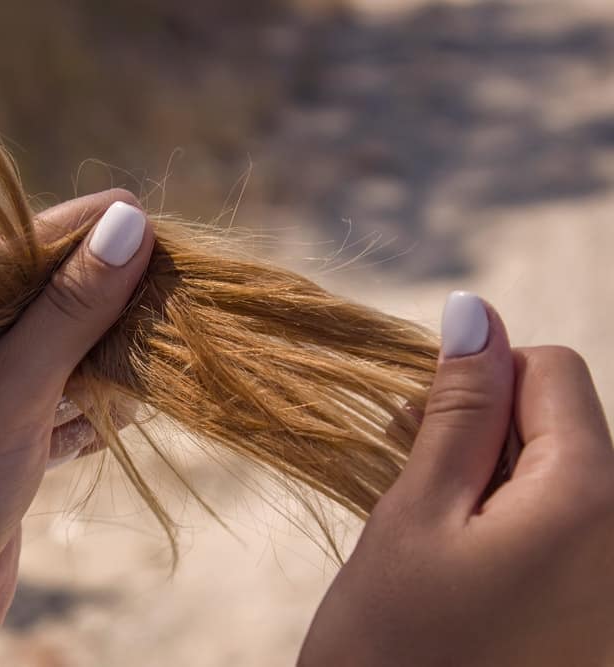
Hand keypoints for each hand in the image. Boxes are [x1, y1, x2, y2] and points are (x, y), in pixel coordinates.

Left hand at [0, 189, 153, 664]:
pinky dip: (98, 415)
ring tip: (148, 379)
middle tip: (173, 319)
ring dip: (116, 365)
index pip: (49, 240)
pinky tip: (113, 427)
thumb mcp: (15, 383)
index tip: (174, 247)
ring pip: (77, 354)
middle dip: (123, 306)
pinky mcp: (17, 439)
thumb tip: (130, 219)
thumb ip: (71, 306)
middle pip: (71, 297)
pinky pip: (73, 408)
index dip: (111, 236)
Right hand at [300, 292, 613, 665]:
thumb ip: (457, 410)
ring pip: (561, 480)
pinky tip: (459, 566)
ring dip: (490, 482)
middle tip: (410, 479)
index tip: (420, 426)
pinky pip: (566, 535)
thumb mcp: (414, 515)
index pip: (553, 372)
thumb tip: (475, 312)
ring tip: (428, 531)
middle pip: (564, 427)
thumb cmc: (394, 646)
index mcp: (591, 500)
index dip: (480, 380)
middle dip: (484, 434)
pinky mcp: (596, 617)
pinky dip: (509, 528)